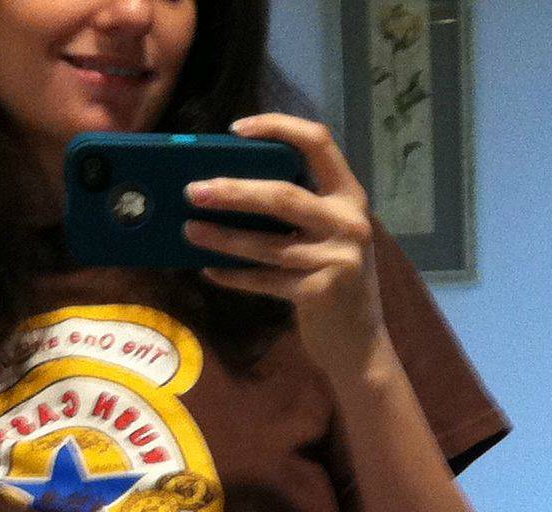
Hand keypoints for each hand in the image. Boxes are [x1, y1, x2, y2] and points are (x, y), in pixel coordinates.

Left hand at [184, 115, 391, 387]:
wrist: (361, 344)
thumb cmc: (336, 282)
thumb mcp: (331, 236)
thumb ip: (302, 210)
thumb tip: (233, 186)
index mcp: (350, 197)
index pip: (318, 143)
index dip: (278, 127)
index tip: (236, 130)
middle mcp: (349, 223)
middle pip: (283, 196)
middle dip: (233, 192)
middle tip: (193, 191)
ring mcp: (337, 260)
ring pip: (267, 244)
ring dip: (223, 237)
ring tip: (190, 230)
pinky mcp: (319, 293)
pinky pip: (264, 280)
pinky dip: (234, 276)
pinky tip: (209, 270)